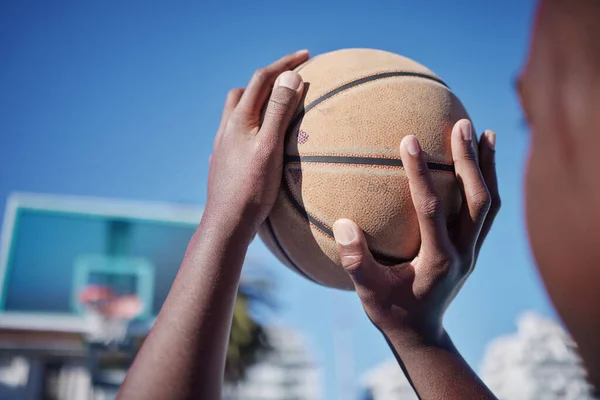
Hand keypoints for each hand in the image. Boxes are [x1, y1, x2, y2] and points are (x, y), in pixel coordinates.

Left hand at [205, 50, 308, 234]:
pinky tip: (258, 139)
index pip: (262, 78)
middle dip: (267, 80)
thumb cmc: (252, 187)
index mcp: (239, 119)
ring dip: (255, 101)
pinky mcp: (223, 161)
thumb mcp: (270, 146)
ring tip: (275, 107)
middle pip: (245, 91)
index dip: (284, 63)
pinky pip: (235, 132)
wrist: (227, 223)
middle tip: (290, 81)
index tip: (307, 55)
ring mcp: (222, 145)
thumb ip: (279, 111)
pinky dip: (250, 124)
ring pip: (236, 112)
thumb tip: (290, 76)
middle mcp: (227, 128)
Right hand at [332, 119, 499, 342]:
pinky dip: (488, 182)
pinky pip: (487, 211)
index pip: (431, 209)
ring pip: (489, 204)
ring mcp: (472, 251)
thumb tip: (345, 224)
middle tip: (461, 123)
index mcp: (437, 261)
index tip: (409, 140)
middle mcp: (462, 253)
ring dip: (487, 166)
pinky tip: (481, 160)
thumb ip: (355, 261)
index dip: (420, 174)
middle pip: (477, 201)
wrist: (422, 334)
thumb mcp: (368, 293)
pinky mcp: (472, 249)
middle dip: (469, 161)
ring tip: (482, 131)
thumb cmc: (391, 312)